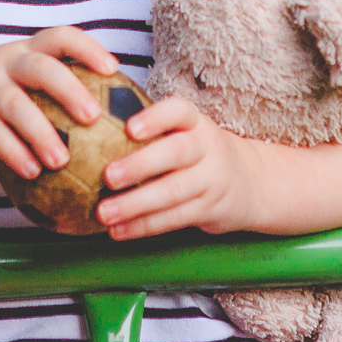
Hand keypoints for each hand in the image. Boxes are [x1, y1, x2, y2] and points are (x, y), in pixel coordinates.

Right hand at [0, 26, 118, 180]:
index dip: (88, 48)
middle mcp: (6, 61)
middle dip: (69, 90)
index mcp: (27, 50)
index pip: (61, 36)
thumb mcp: (21, 79)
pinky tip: (33, 173)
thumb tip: (114, 115)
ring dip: (41, 132)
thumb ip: (55, 89)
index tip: (114, 69)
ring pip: (15, 104)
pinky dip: (14, 152)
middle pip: (40, 67)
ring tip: (63, 160)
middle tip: (94, 117)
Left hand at [96, 98, 261, 239]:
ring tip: (104, 213)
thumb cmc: (198, 151)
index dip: (155, 118)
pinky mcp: (209, 209)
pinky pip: (174, 218)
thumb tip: (89, 126)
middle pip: (176, 153)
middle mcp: (206, 147)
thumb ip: (151, 129)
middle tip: (108, 176)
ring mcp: (211, 180)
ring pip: (173, 192)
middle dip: (140, 165)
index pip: (179, 111)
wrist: (252, 181)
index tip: (129, 128)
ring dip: (135, 205)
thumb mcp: (186, 131)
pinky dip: (144, 226)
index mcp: (195, 122)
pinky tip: (119, 230)